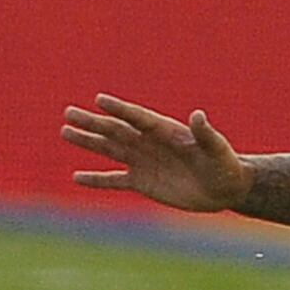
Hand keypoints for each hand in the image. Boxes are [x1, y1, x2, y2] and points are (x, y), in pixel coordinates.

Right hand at [62, 94, 251, 213]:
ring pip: (109, 150)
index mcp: (165, 130)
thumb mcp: (217, 149)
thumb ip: (205, 133)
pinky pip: (114, 180)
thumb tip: (197, 115)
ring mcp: (143, 162)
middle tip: (68, 112)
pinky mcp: (142, 182)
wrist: (225, 188)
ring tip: (65, 132)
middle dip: (92, 122)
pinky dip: (95, 179)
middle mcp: (149, 143)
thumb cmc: (225, 164)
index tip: (99, 100)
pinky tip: (76, 177)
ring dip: (88, 142)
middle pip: (115, 130)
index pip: (137, 117)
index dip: (119, 109)